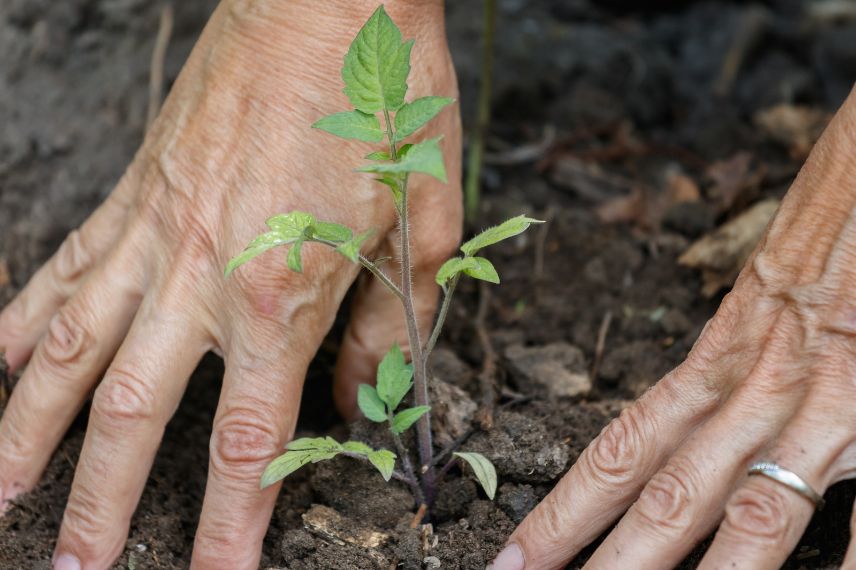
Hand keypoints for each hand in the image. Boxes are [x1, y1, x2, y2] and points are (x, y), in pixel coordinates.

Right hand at [0, 1, 458, 567]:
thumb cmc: (385, 98)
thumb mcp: (424, 220)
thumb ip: (389, 322)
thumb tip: (361, 398)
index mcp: (284, 293)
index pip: (248, 441)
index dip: (229, 527)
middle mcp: (201, 275)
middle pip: (133, 416)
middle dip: (100, 505)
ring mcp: (155, 231)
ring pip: (69, 347)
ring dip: (27, 428)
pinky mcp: (135, 192)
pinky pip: (67, 265)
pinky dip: (24, 317)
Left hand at [492, 87, 855, 569]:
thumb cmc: (827, 218)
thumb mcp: (758, 288)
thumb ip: (726, 354)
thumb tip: (695, 413)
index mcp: (718, 354)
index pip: (623, 448)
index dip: (565, 510)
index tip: (516, 559)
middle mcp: (759, 386)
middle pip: (669, 494)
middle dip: (607, 561)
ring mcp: (828, 404)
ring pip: (755, 512)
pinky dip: (848, 557)